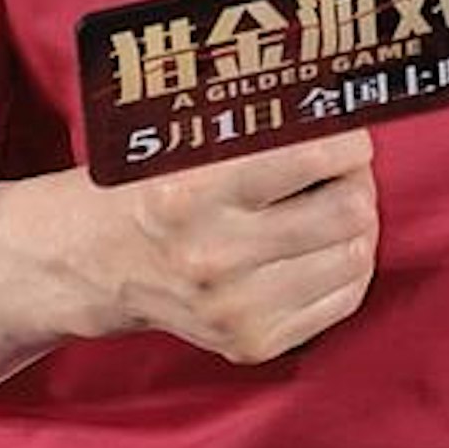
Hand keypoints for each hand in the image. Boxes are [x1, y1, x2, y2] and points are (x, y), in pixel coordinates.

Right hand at [57, 126, 377, 364]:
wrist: (90, 264)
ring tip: (335, 208)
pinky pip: (342, 300)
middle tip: (346, 173)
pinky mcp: (251, 342)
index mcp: (192, 192)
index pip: (311, 157)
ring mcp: (233, 308)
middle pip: (346, 210)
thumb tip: (338, 104)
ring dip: (357, 226)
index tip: (347, 137)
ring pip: (353, 256)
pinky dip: (346, 269)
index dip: (347, 141)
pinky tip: (327, 249)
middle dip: (357, 183)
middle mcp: (212, 255)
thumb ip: (256, 122)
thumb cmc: (146, 188)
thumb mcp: (181, 141)